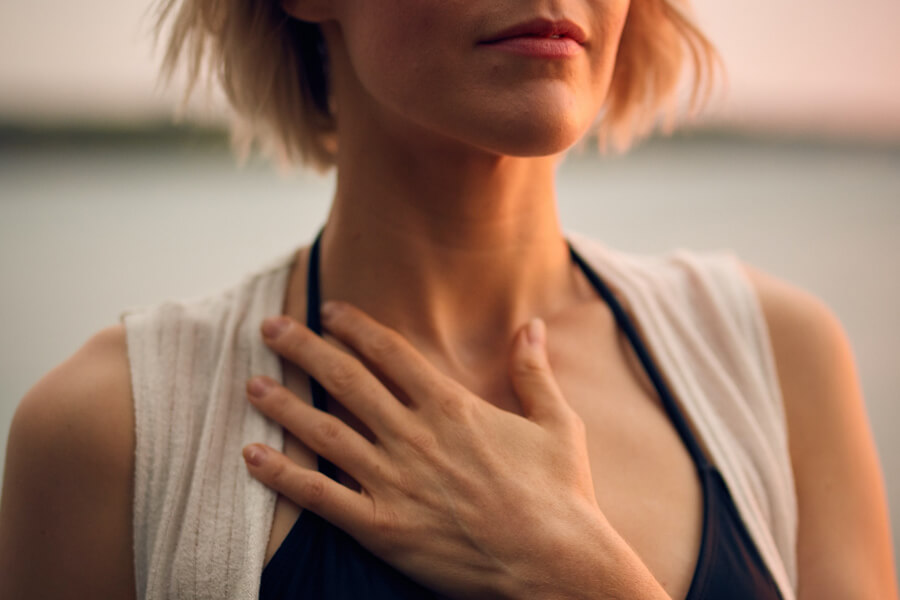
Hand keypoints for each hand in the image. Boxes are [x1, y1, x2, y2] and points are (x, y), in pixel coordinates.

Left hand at [243, 302, 659, 598]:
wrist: (556, 566)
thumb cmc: (561, 494)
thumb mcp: (557, 423)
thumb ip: (534, 370)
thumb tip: (533, 324)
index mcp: (451, 407)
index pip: (390, 353)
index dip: (354, 327)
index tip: (328, 310)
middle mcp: (414, 436)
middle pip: (346, 380)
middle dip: (304, 348)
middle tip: (270, 328)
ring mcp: (394, 482)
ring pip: (325, 432)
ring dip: (284, 404)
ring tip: (251, 383)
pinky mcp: (382, 528)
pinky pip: (321, 497)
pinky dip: (283, 476)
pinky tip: (252, 456)